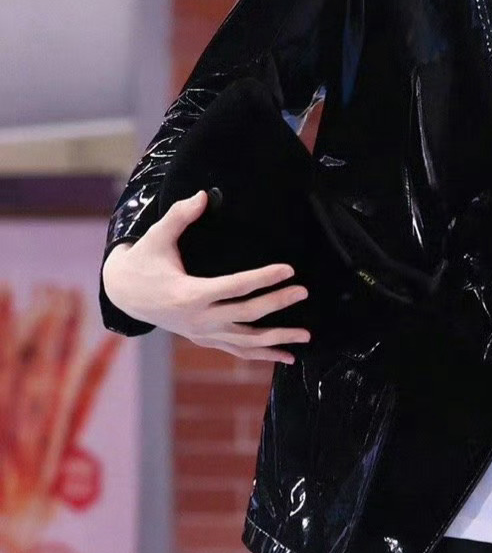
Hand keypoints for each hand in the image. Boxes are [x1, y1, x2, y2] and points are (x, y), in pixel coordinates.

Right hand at [101, 190, 310, 362]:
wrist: (125, 294)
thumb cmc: (144, 261)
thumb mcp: (156, 237)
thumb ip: (179, 216)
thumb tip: (202, 195)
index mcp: (189, 293)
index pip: (234, 286)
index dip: (263, 278)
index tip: (288, 270)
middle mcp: (198, 318)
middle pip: (245, 314)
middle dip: (277, 304)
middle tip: (303, 292)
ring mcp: (202, 333)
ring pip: (245, 341)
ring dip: (277, 339)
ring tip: (306, 335)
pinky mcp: (204, 339)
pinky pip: (237, 351)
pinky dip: (262, 355)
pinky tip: (286, 357)